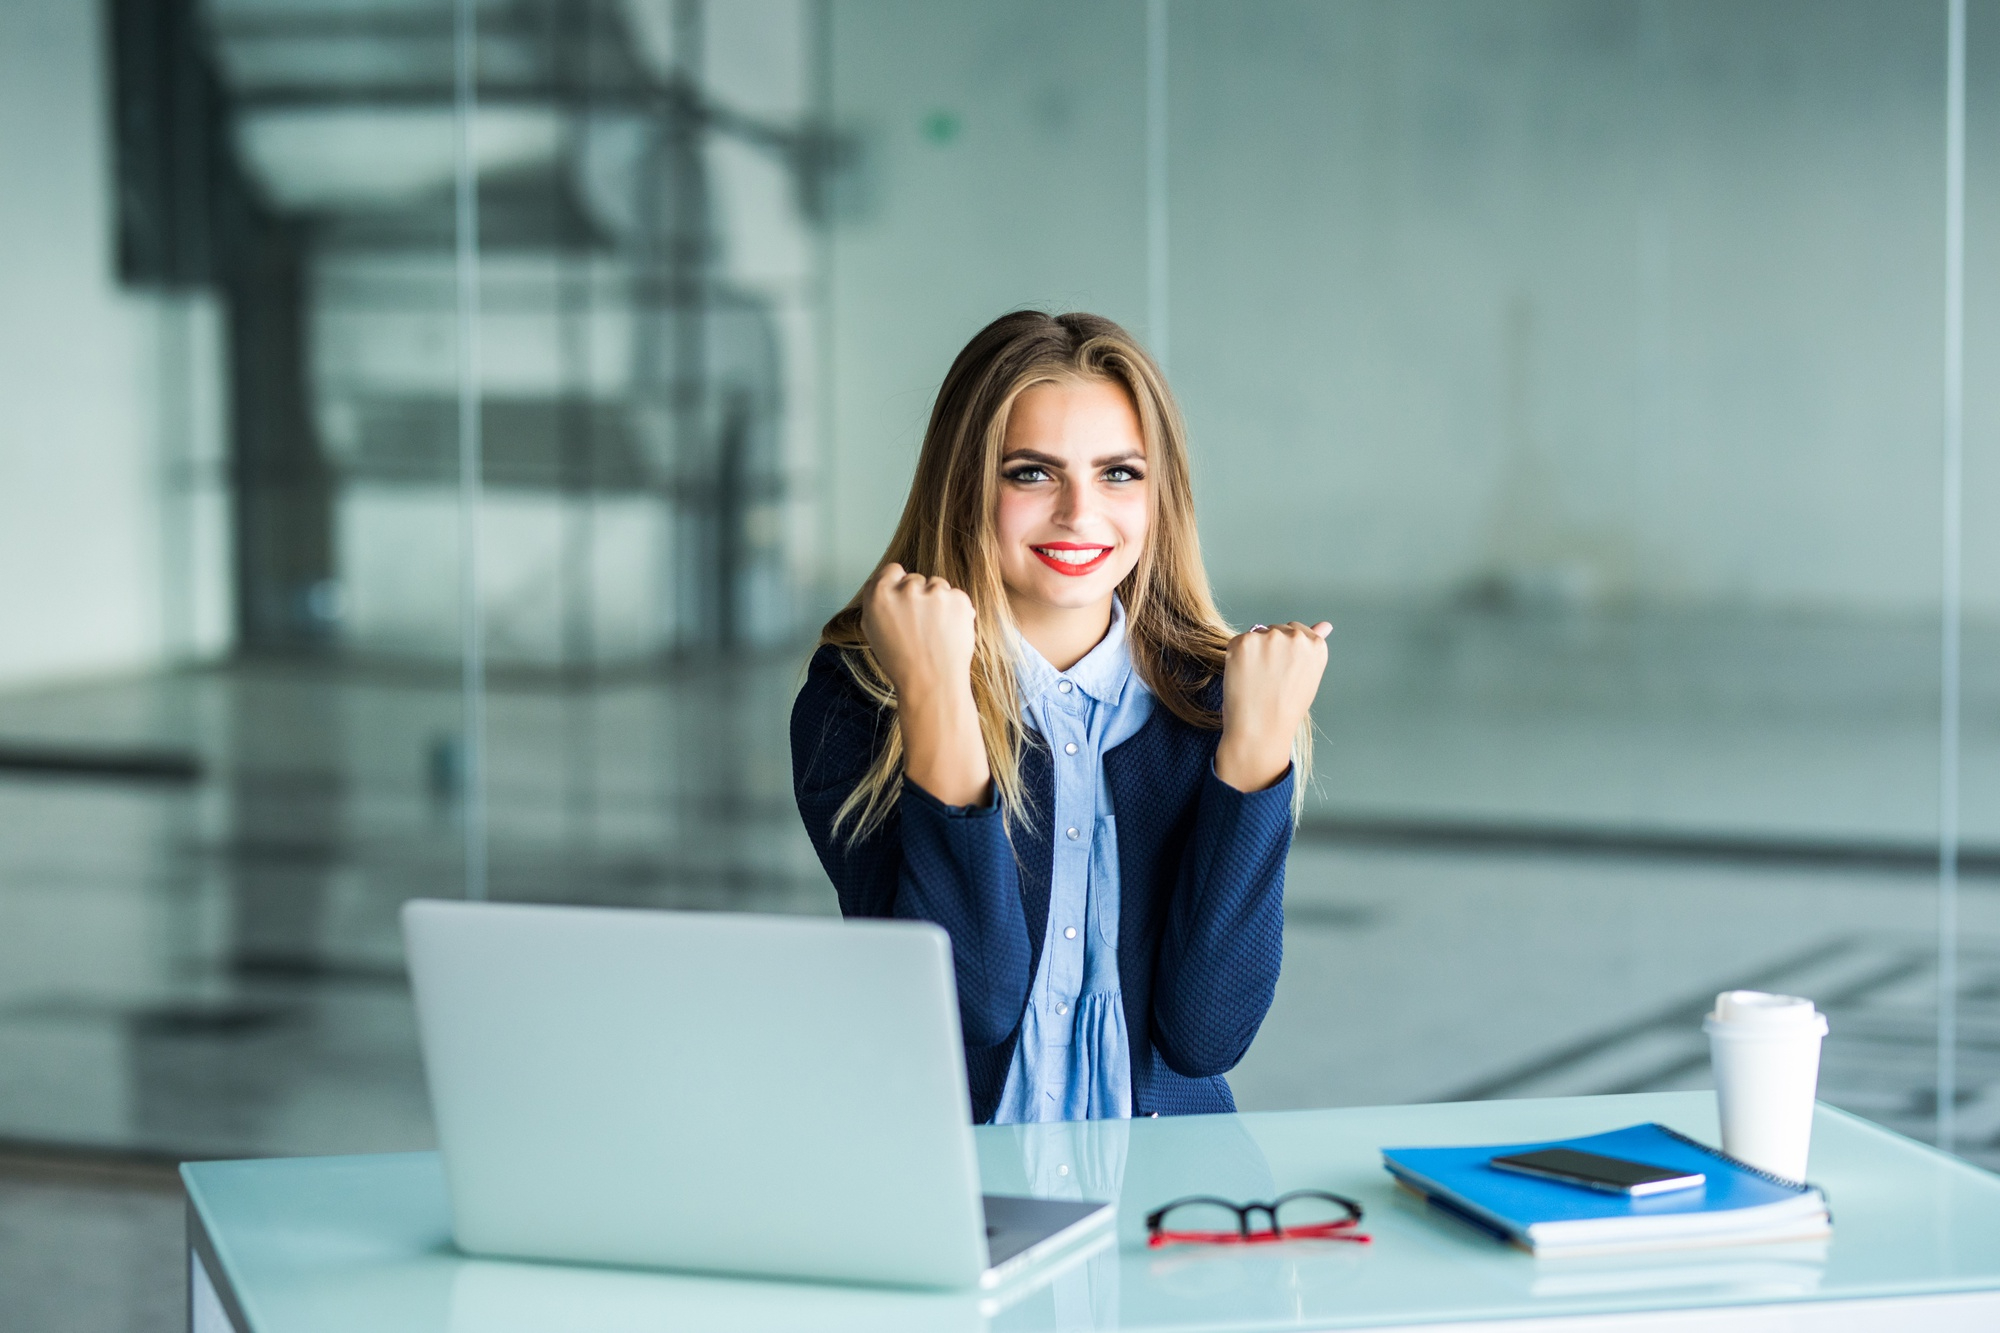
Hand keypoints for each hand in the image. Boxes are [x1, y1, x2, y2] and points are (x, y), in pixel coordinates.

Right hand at [862, 563, 976, 698]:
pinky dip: (956, 610)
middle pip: (916, 579)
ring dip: (938, 601)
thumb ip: (877, 602)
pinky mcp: (958, 599)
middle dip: (919, 596)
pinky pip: (956, 596)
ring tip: (936, 631)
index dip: (898, 585)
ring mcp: (934, 592)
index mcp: (879, 595)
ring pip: (937, 585)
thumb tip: (885, 584)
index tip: (905, 600)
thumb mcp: (872, 631)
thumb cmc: (901, 663)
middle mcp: (906, 589)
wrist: (932, 684)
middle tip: (920, 625)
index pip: (892, 570)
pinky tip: (949, 631)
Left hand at [1214, 620, 1330, 792]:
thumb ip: (1313, 647)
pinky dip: (1236, 657)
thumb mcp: (1308, 676)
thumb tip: (1325, 625)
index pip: (1296, 631)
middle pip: (1276, 630)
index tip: (1282, 671)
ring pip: (1256, 635)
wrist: (1262, 729)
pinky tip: (1243, 677)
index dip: (1285, 652)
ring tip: (1256, 680)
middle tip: (1268, 679)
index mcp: (1316, 645)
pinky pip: (1238, 642)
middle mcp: (1296, 637)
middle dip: (1270, 648)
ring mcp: (1270, 637)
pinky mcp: (1245, 642)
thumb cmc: (1286, 708)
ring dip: (1253, 651)